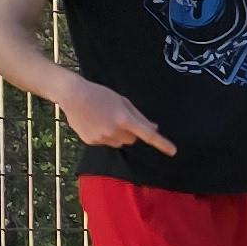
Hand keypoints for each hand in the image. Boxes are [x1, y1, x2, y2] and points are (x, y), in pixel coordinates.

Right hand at [60, 77, 177, 156]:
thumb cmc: (100, 95)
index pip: (147, 134)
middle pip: (132, 139)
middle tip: (118, 118)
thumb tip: (154, 128)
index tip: (173, 151)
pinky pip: (105, 143)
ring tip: (104, 119)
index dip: (161, 143)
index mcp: (124, 119)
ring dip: (117, 134)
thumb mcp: (122, 101)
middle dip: (130, 132)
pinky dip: (103, 135)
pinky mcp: (91, 142)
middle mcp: (114, 131)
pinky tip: (94, 123)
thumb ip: (139, 116)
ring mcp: (102, 138)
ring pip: (119, 142)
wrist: (73, 96)